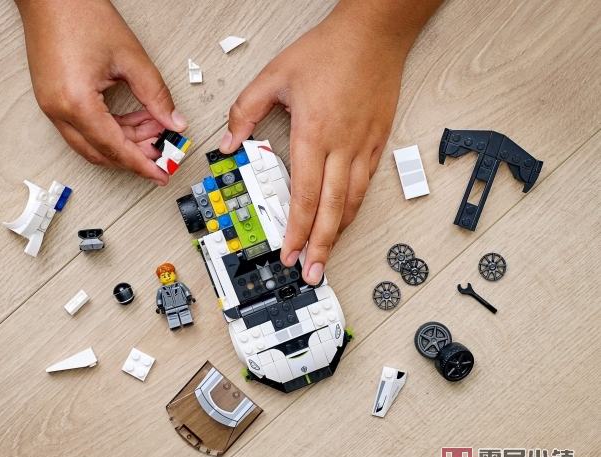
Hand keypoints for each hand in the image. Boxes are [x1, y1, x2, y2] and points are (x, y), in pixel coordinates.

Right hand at [15, 0, 186, 184]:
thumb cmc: (81, 14)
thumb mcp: (131, 58)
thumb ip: (156, 96)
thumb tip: (174, 123)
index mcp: (76, 103)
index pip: (115, 148)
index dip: (142, 165)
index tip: (161, 176)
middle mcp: (58, 110)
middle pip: (102, 152)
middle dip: (136, 155)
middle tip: (164, 150)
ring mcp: (52, 107)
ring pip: (93, 143)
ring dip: (125, 141)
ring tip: (155, 127)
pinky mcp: (53, 99)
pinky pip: (84, 128)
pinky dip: (111, 129)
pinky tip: (134, 118)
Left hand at [220, 0, 438, 283]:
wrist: (374, 33)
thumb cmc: (327, 51)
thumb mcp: (275, 75)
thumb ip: (245, 111)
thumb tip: (226, 143)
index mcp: (313, 134)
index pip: (303, 195)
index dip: (295, 230)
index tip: (288, 253)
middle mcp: (342, 147)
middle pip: (332, 210)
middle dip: (319, 246)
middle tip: (310, 273)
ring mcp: (364, 147)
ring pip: (352, 202)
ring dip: (338, 234)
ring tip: (326, 257)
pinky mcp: (378, 143)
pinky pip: (365, 185)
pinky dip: (353, 209)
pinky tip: (345, 221)